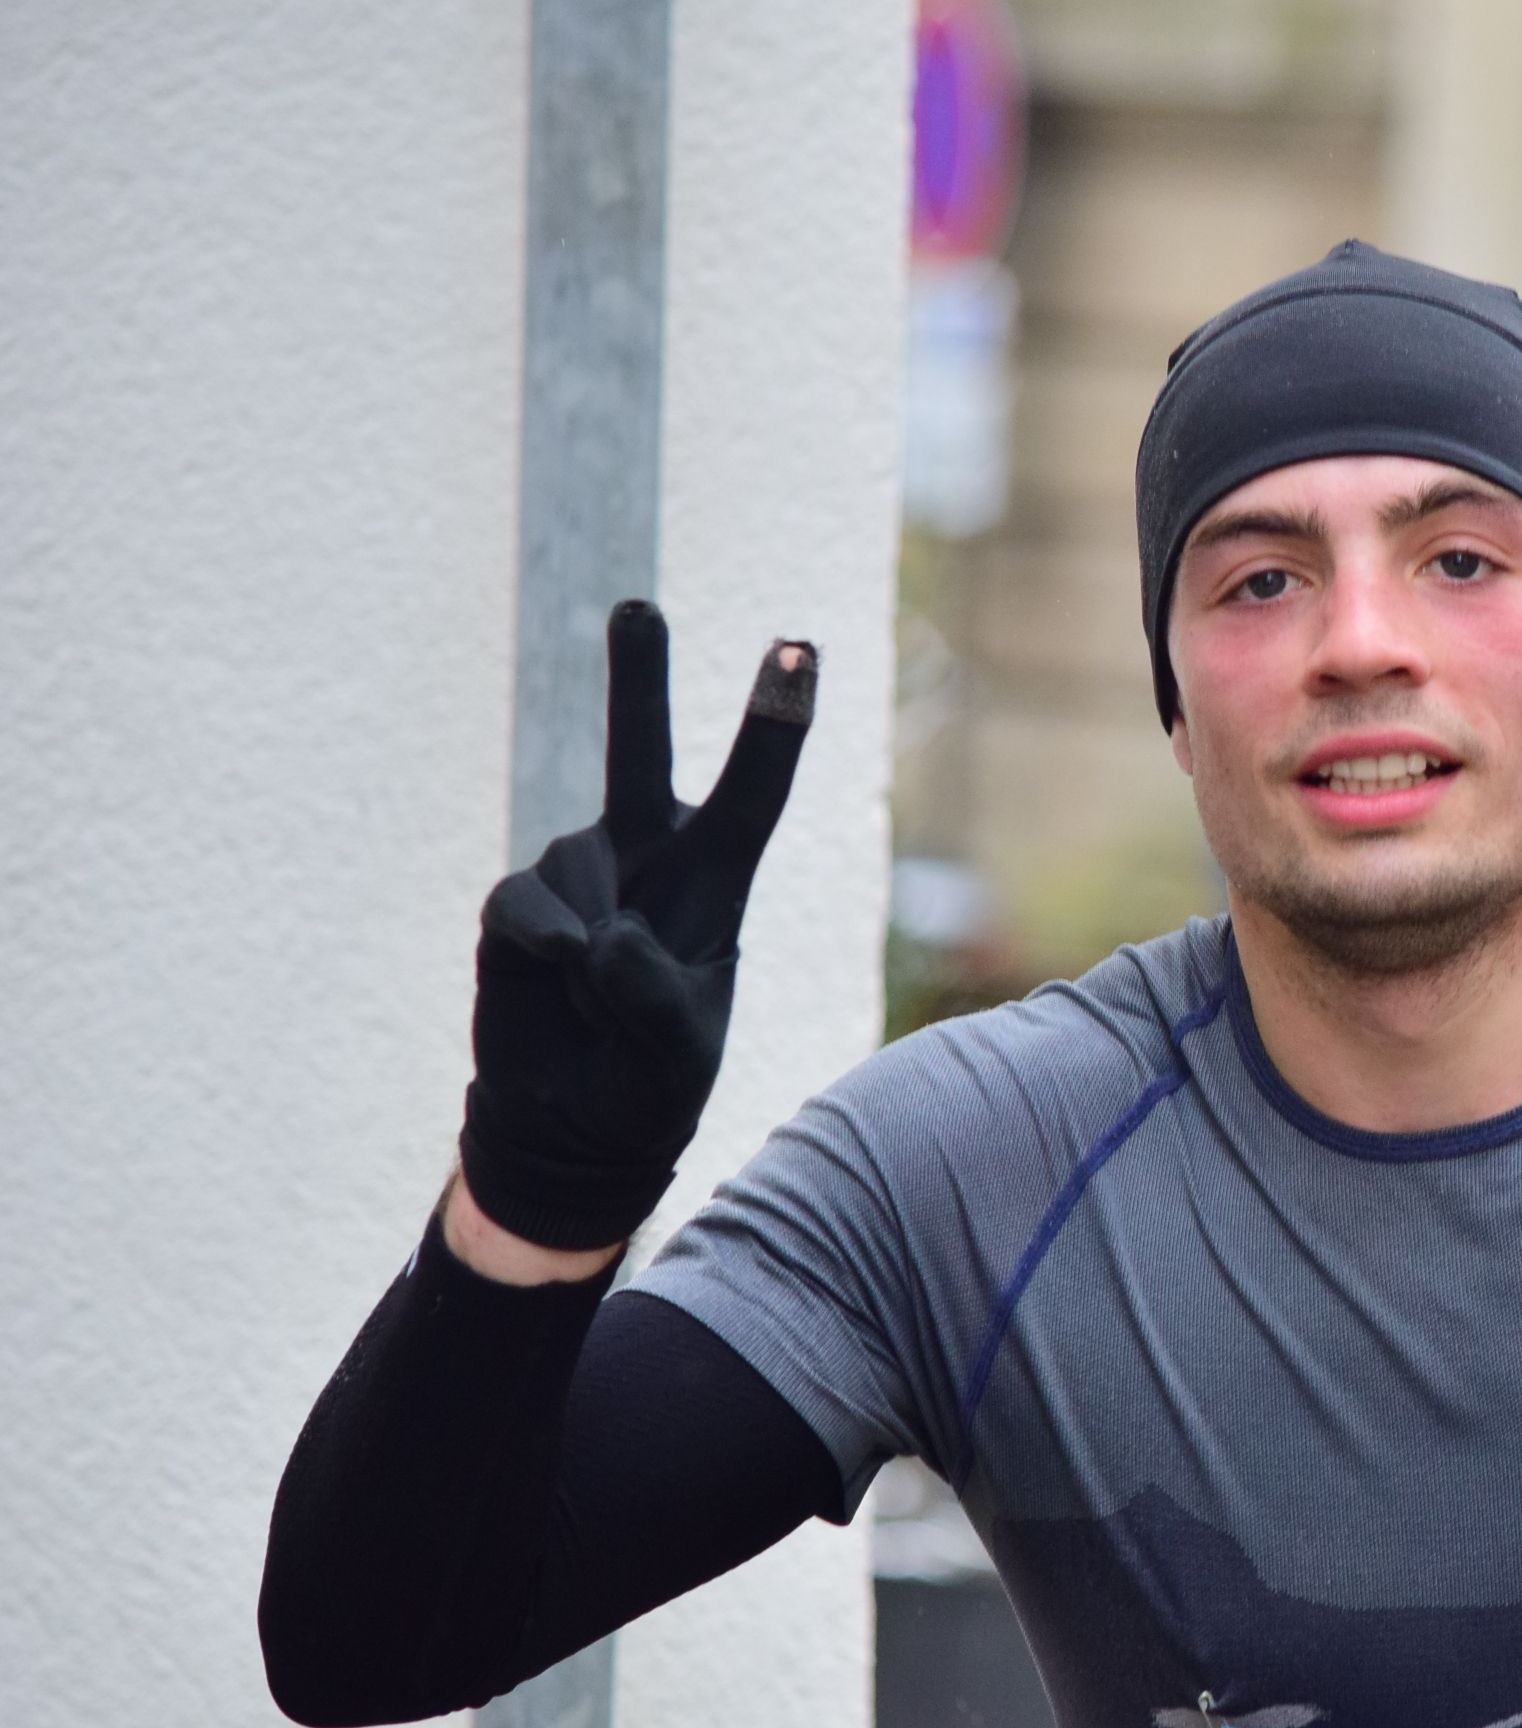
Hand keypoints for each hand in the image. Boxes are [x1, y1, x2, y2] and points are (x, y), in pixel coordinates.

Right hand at [457, 602, 816, 1250]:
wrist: (575, 1122)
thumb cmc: (651, 1077)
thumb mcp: (678, 1051)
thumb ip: (654, 997)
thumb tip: (600, 940)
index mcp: (716, 876)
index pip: (752, 791)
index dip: (774, 719)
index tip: (798, 644)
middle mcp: (646, 853)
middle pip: (638, 750)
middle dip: (637, 674)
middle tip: (638, 606)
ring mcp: (578, 870)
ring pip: (580, 873)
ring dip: (590, 949)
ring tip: (601, 1003)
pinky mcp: (516, 902)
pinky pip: (526, 909)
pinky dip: (544, 953)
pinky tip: (557, 987)